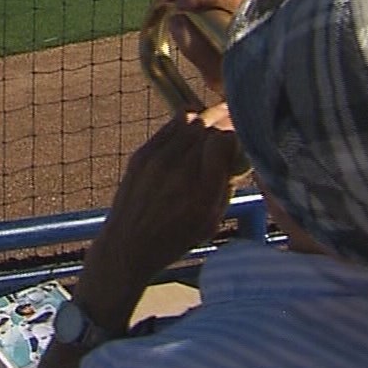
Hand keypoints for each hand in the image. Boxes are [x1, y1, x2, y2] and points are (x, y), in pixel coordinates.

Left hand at [77, 109, 241, 331]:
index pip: (225, 141)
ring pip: (191, 121)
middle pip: (209, 127)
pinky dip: (187, 123)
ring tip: (216, 126)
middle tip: (232, 130)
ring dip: (207, 122)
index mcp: (202, 193)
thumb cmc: (174, 239)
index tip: (239, 144)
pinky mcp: (142, 154)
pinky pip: (172, 125)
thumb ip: (225, 186)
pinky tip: (194, 128)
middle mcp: (179, 172)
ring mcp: (157, 160)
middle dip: (225, 126)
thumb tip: (237, 154)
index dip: (236, 137)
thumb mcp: (211, 221)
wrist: (127, 246)